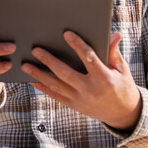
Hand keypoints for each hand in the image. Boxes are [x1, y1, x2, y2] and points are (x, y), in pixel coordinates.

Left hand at [22, 31, 142, 130]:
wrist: (123, 114)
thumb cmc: (122, 86)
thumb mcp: (121, 69)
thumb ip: (113, 52)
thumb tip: (114, 34)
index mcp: (104, 78)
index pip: (89, 58)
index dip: (78, 45)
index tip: (67, 34)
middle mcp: (90, 90)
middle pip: (65, 73)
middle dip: (49, 61)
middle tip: (36, 50)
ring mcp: (80, 99)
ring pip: (56, 86)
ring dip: (39, 75)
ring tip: (25, 65)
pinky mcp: (74, 105)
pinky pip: (55, 96)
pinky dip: (42, 88)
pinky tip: (32, 80)